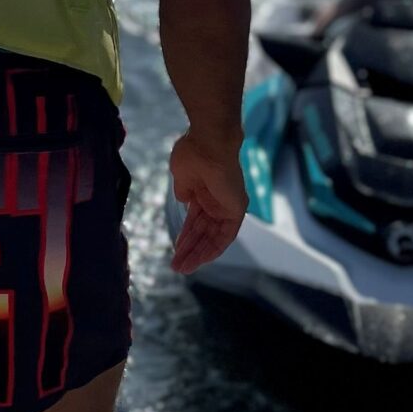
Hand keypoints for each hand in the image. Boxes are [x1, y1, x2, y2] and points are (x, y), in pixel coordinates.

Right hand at [168, 129, 247, 275]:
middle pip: (203, 233)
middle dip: (189, 250)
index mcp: (205, 194)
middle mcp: (218, 202)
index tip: (175, 250)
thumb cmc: (193, 154)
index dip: (186, 237)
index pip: (196, 222)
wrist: (208, 143)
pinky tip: (200, 260)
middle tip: (176, 266)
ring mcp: (228, 206)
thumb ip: (185, 192)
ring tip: (182, 268)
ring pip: (213, 237)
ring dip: (198, 253)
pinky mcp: (236, 210)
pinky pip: (225, 236)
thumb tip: (185, 201)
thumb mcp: (183, 178)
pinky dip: (213, 248)